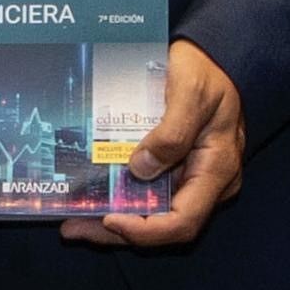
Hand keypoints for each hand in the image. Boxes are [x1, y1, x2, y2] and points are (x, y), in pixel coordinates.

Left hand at [68, 40, 243, 247]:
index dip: (147, 230)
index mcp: (216, 169)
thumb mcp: (191, 92)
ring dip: (112, 223)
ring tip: (72, 223)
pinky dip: (119, 201)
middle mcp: (205, 183)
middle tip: (73, 228)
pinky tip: (90, 200)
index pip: (184, 220)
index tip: (111, 219)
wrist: (209, 56)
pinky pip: (147, 194)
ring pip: (151, 215)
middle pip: (162, 225)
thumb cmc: (205, 71)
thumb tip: (141, 168)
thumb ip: (172, 131)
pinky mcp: (174, 170)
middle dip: (117, 232)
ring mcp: (189, 178)